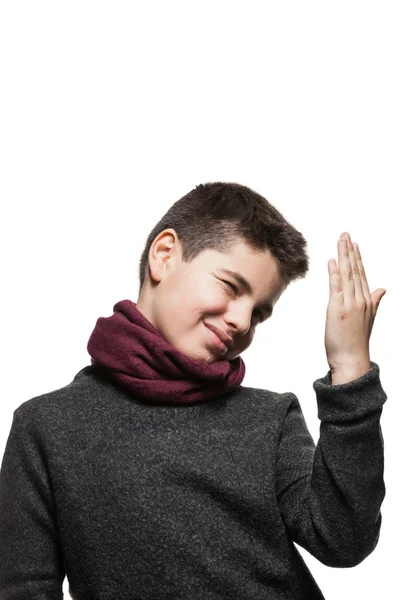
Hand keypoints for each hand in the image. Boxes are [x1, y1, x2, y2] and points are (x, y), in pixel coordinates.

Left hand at [324, 232, 385, 381]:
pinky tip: (332, 260)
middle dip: (350, 251)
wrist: (351, 359)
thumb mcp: (368, 318)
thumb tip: (383, 289)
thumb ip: (374, 301)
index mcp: (367, 301)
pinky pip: (336, 287)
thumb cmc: (356, 341)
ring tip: (340, 240)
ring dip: (343, 256)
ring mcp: (350, 304)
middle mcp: (361, 300)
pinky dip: (335, 273)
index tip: (354, 243)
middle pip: (355, 271)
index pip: (362, 274)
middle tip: (345, 234)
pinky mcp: (338, 309)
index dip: (358, 258)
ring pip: (347, 275)